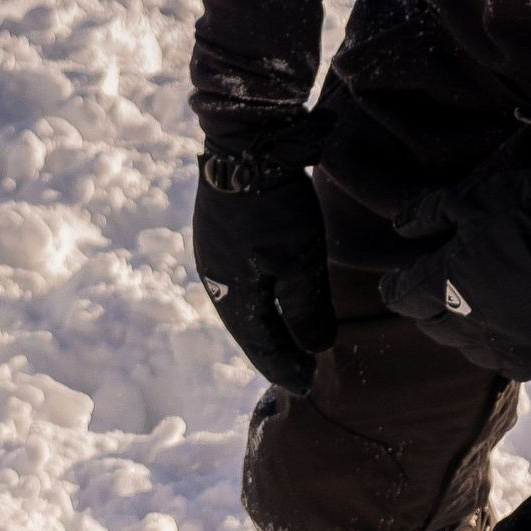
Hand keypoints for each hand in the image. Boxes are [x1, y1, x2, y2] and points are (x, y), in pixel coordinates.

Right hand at [194, 127, 334, 390]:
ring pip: (243, 301)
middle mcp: (214, 278)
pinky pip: (241, 278)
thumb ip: (307, 310)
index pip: (259, 345)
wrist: (245, 143)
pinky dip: (261, 295)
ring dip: (268, 322)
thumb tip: (316, 349)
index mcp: (231, 295)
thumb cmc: (274, 209)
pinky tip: (273, 292)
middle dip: (275, 349)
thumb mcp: (300, 262)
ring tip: (290, 336)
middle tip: (300, 368)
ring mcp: (214, 251)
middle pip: (248, 327)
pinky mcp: (220, 229)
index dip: (285, 367)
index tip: (307, 387)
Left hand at [381, 147, 530, 382]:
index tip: (393, 285)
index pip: (405, 297)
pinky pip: (507, 365)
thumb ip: (428, 214)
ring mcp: (505, 343)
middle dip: (426, 311)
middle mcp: (469, 321)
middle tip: (430, 297)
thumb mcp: (470, 199)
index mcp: (446, 282)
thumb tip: (398, 228)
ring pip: (467, 350)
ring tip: (466, 316)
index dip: (395, 290)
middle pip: (433, 327)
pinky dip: (498, 351)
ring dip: (460, 333)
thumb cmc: (527, 211)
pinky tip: (502, 336)